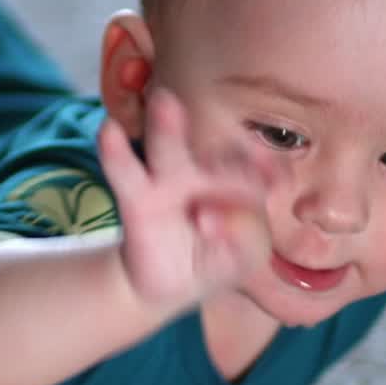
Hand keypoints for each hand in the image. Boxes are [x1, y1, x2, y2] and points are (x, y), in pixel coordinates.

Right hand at [97, 87, 273, 310]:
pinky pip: (125, 172)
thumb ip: (245, 237)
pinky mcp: (137, 198)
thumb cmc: (219, 259)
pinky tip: (109, 129)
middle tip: (238, 137)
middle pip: (216, 148)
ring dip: (167, 126)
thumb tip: (208, 218)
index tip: (276, 179)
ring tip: (164, 101)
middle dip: (224, 139)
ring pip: (168, 147)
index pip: (259, 170)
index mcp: (244, 180)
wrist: (172, 283)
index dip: (267, 169)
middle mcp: (207, 170)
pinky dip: (116, 152)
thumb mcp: (246, 256)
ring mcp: (170, 180)